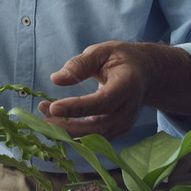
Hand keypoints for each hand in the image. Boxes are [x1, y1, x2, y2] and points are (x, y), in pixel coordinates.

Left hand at [37, 41, 190, 140]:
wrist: (146, 73)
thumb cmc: (121, 59)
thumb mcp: (102, 52)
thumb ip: (80, 64)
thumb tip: (56, 79)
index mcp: (127, 85)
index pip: (103, 102)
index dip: (77, 108)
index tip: (53, 107)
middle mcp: (129, 109)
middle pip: (100, 127)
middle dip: (69, 126)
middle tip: (44, 117)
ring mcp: (126, 123)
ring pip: (96, 137)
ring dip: (68, 131)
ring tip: (44, 117)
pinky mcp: (118, 130)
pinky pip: (96, 138)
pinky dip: (75, 134)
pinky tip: (57, 123)